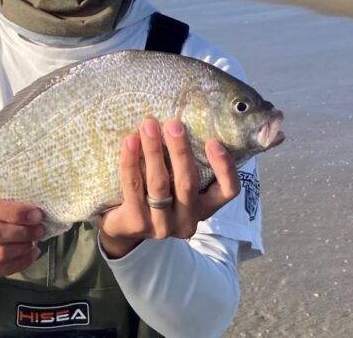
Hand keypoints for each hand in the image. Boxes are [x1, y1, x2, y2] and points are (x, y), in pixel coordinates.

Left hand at [99, 118, 240, 258]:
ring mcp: (162, 225)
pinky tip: (129, 142)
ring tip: (148, 126)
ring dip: (153, 151)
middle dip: (180, 150)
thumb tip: (185, 123)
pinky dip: (130, 162)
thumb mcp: (178, 186)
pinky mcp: (137, 223)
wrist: (124, 229)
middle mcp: (187, 221)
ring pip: (159, 184)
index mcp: (204, 209)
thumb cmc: (156, 197)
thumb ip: (186, 165)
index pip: (228, 191)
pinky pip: (133, 187)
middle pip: (187, 183)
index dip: (224, 167)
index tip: (213, 141)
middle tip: (173, 124)